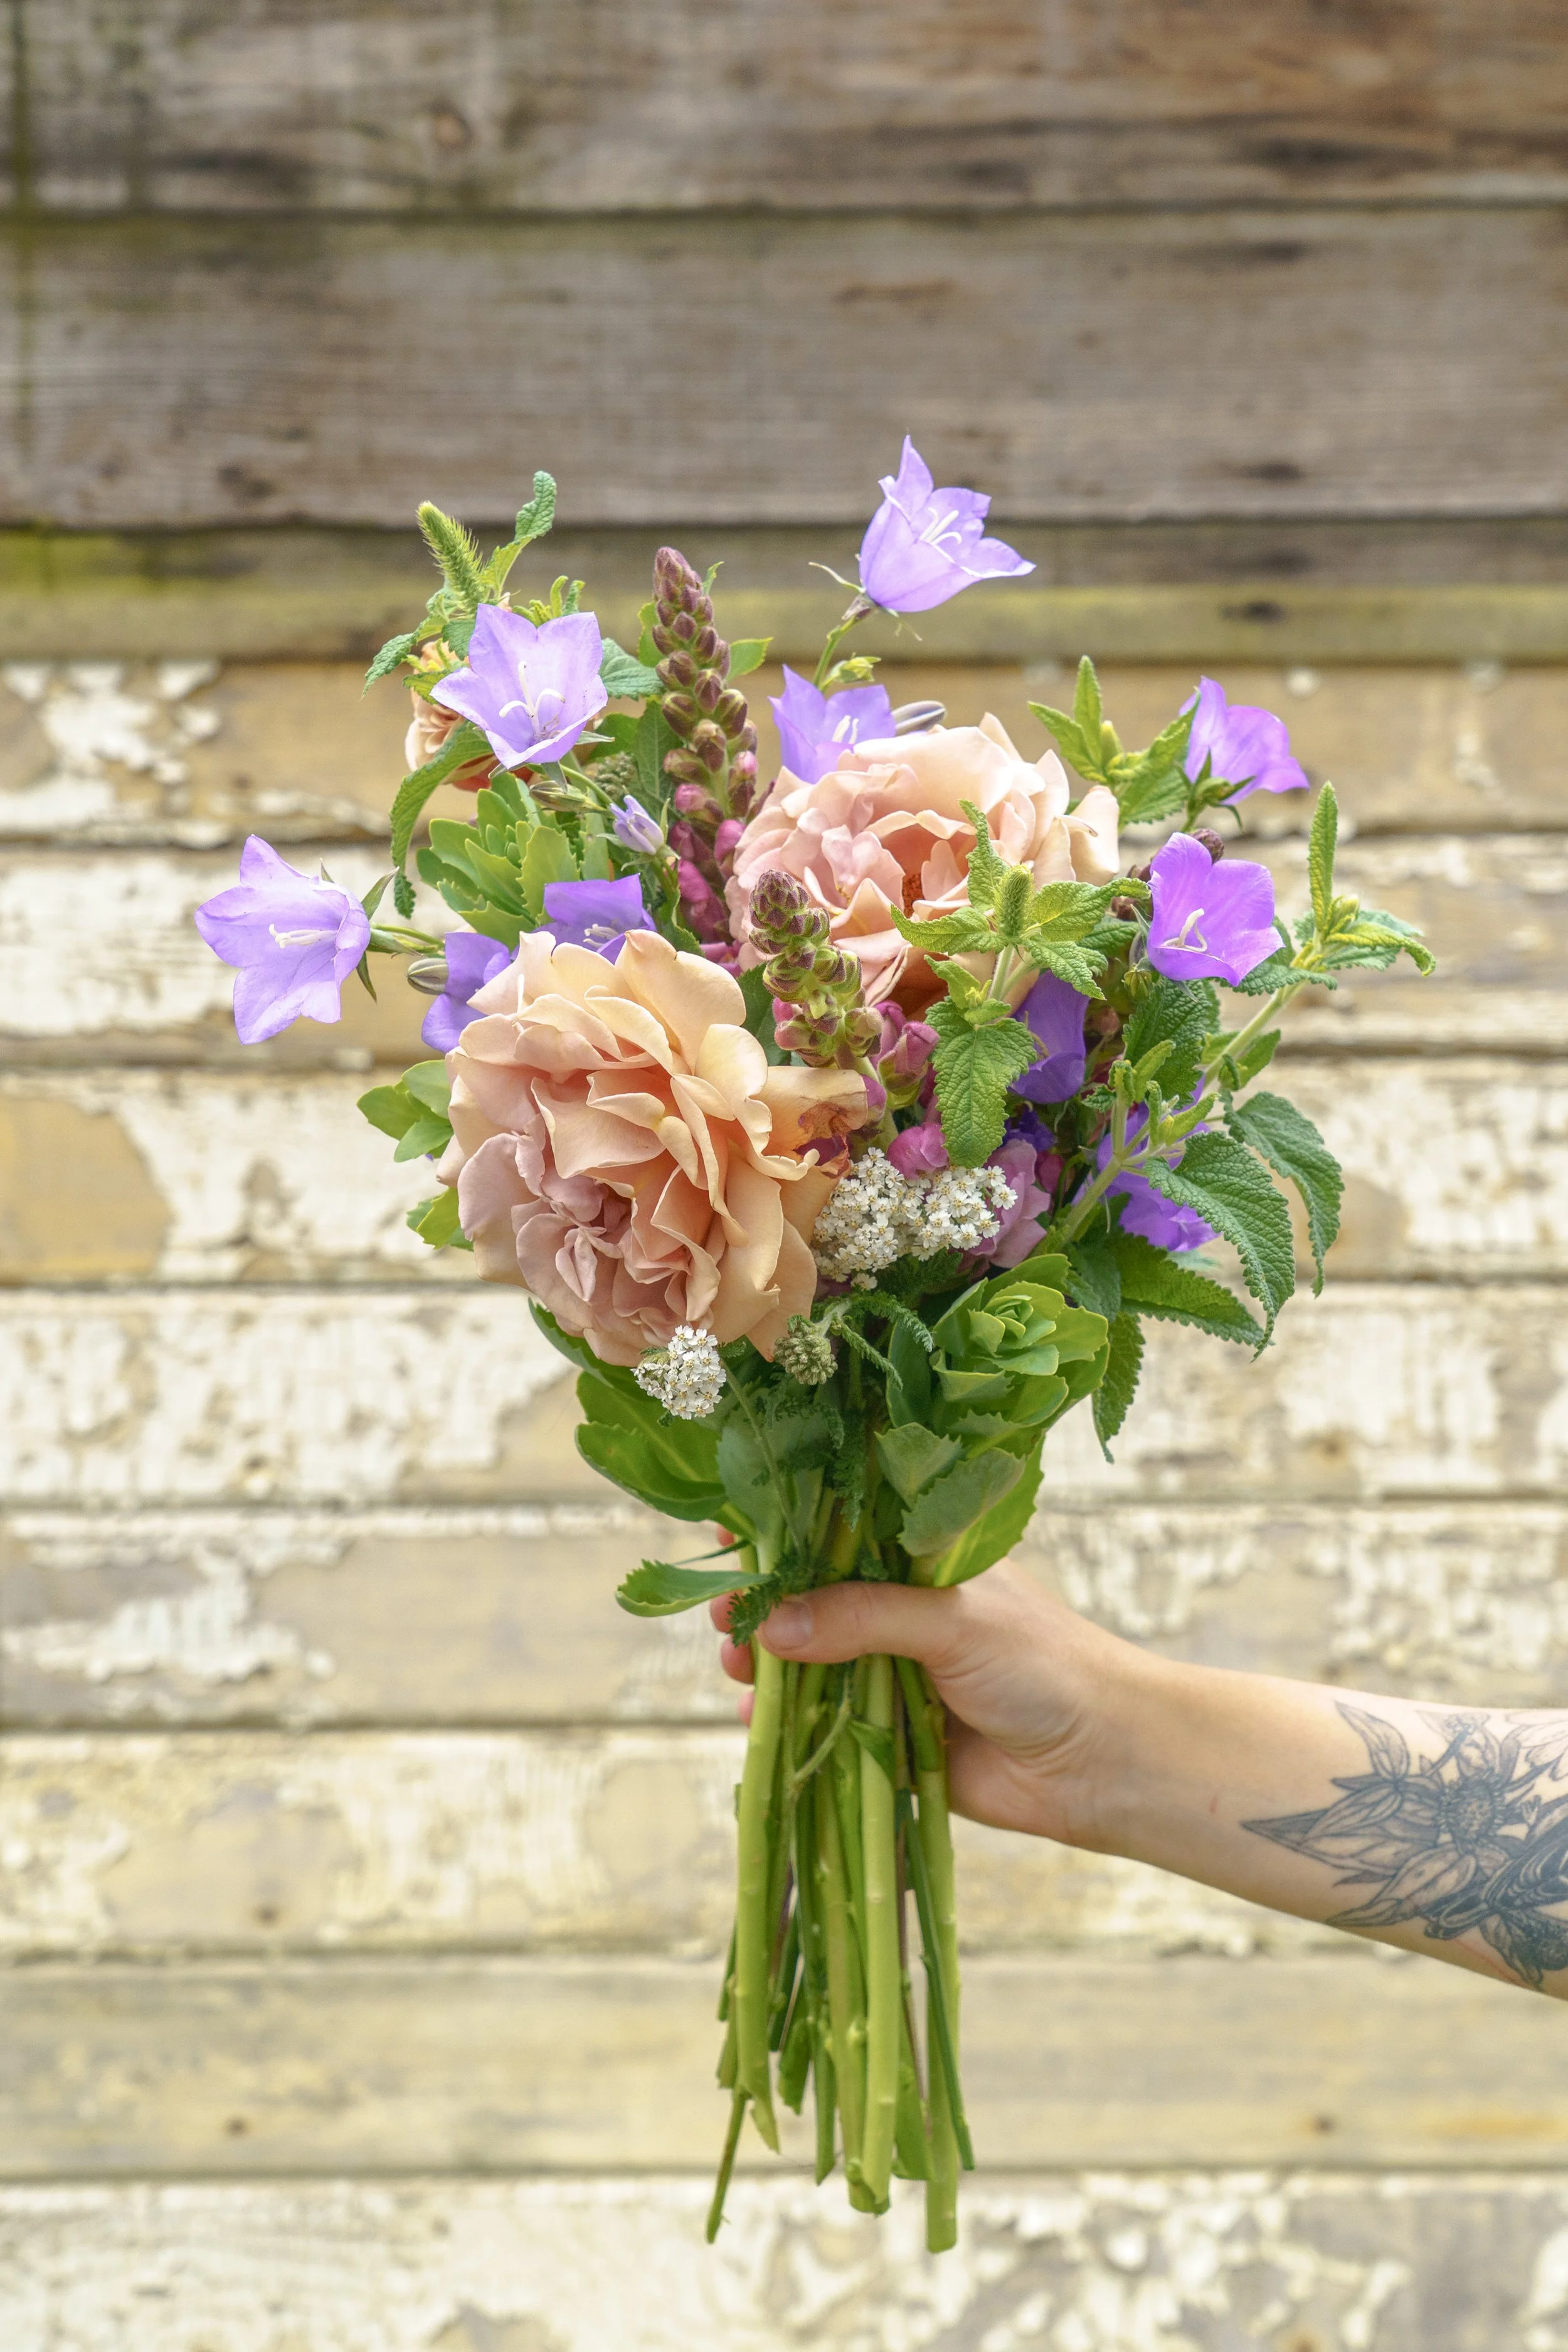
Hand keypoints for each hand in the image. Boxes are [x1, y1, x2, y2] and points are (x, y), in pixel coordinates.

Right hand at [711, 1560, 1147, 1849]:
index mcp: (923, 1563)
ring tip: (735, 1668)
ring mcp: (894, 1676)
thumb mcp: (951, 1621)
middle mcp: (903, 1615)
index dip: (785, 1541)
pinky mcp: (892, 1738)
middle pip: (813, 1603)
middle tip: (725, 1618)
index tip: (731, 1547)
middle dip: (765, 1610)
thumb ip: (861, 1618)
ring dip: (768, 1667)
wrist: (1103, 1763)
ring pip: (812, 1665)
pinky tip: (756, 1722)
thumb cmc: (1044, 1666)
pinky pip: (825, 1727)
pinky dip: (788, 1725)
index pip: (839, 1537)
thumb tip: (770, 1628)